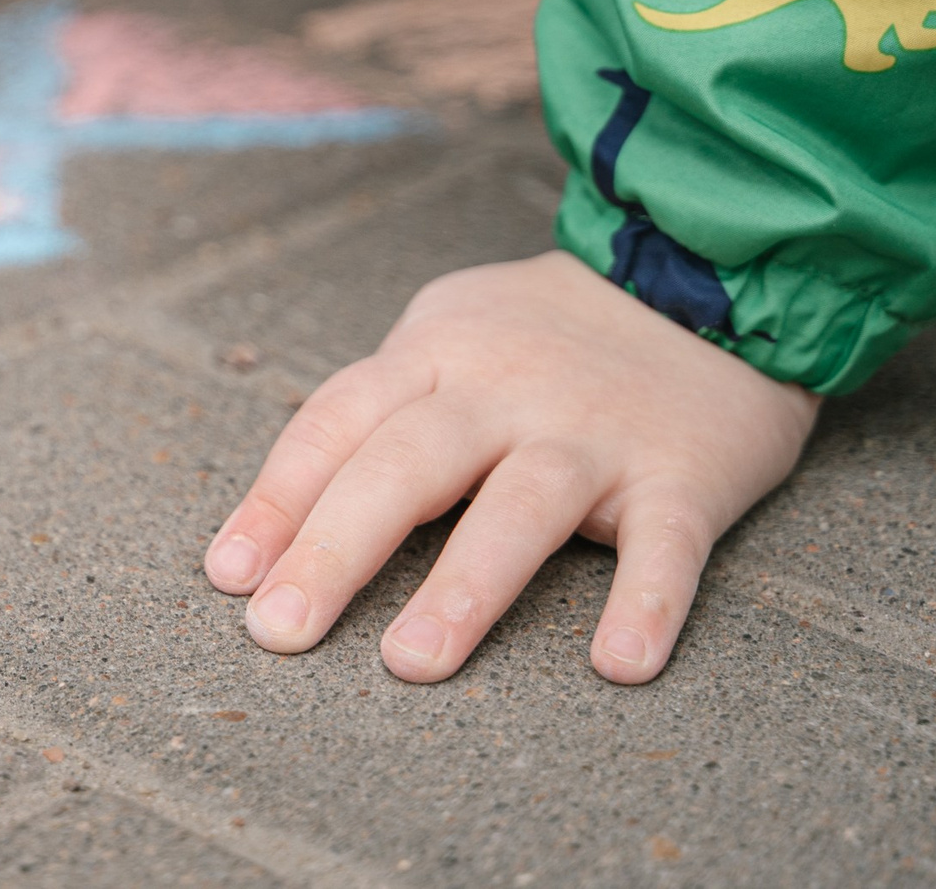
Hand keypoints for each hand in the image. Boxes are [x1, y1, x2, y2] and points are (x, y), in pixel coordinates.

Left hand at [202, 251, 817, 683]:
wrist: (705, 270)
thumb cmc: (543, 332)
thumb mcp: (445, 333)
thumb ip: (375, 410)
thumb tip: (275, 520)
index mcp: (434, 353)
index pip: (336, 423)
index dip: (277, 498)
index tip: (229, 576)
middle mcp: (505, 390)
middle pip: (406, 465)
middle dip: (335, 550)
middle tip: (280, 633)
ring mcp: (595, 432)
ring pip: (521, 506)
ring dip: (465, 586)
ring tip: (411, 662)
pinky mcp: (687, 471)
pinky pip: (668, 543)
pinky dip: (648, 601)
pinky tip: (619, 664)